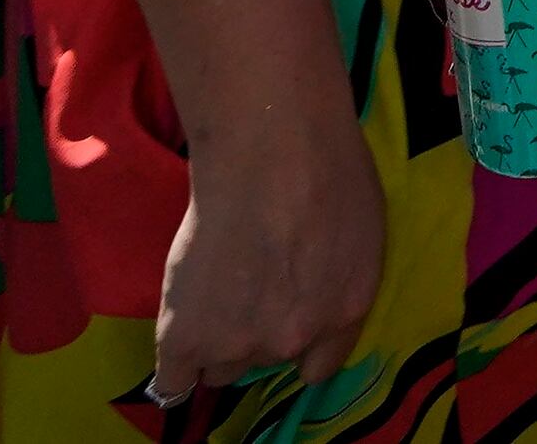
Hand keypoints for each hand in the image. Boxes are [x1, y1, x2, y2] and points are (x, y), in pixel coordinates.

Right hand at [147, 110, 387, 407]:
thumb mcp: (363, 230)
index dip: (296, 347)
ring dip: (213, 339)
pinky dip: (174, 368)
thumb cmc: (326, 168)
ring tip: (208, 286)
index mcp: (343, 314)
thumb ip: (340, 279)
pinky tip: (178, 339)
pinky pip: (173, 383)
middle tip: (241, 280)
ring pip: (218, 366)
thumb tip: (316, 290)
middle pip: (262, 360)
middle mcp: (294, 341)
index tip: (280, 325)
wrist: (267, 152)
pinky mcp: (186, 339)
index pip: (317, 369)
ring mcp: (238, 344)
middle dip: (253, 330)